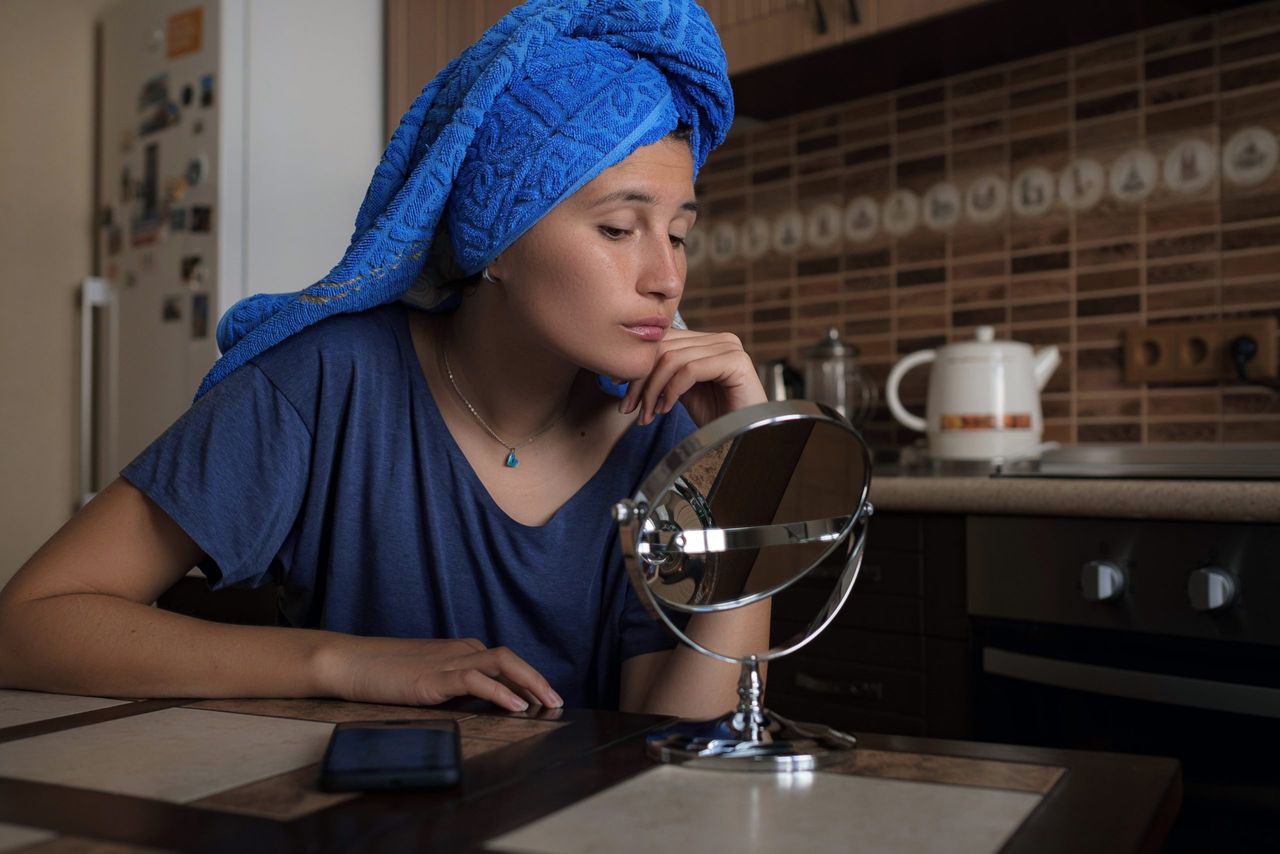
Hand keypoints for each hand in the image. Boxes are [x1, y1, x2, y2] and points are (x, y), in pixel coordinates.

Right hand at [317, 635, 562, 711]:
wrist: (350, 662)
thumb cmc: (386, 674)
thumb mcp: (430, 680)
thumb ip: (456, 688)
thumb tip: (485, 705)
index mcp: (461, 651)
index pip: (505, 662)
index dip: (530, 679)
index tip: (546, 699)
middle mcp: (460, 651)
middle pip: (511, 659)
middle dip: (538, 680)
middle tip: (558, 702)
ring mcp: (447, 661)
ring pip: (501, 663)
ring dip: (530, 683)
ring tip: (547, 705)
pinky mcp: (433, 677)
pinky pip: (475, 680)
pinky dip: (500, 692)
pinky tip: (515, 707)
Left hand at [619, 328, 766, 427]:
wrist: (745, 440)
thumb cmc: (717, 420)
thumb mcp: (682, 392)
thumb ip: (665, 374)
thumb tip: (630, 368)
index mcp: (707, 341)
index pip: (663, 341)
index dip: (639, 364)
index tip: (620, 388)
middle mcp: (720, 339)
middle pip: (664, 347)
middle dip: (640, 380)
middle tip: (629, 407)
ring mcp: (729, 347)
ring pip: (672, 359)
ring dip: (652, 390)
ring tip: (646, 415)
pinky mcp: (736, 361)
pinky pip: (689, 370)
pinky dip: (671, 391)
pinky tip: (664, 410)